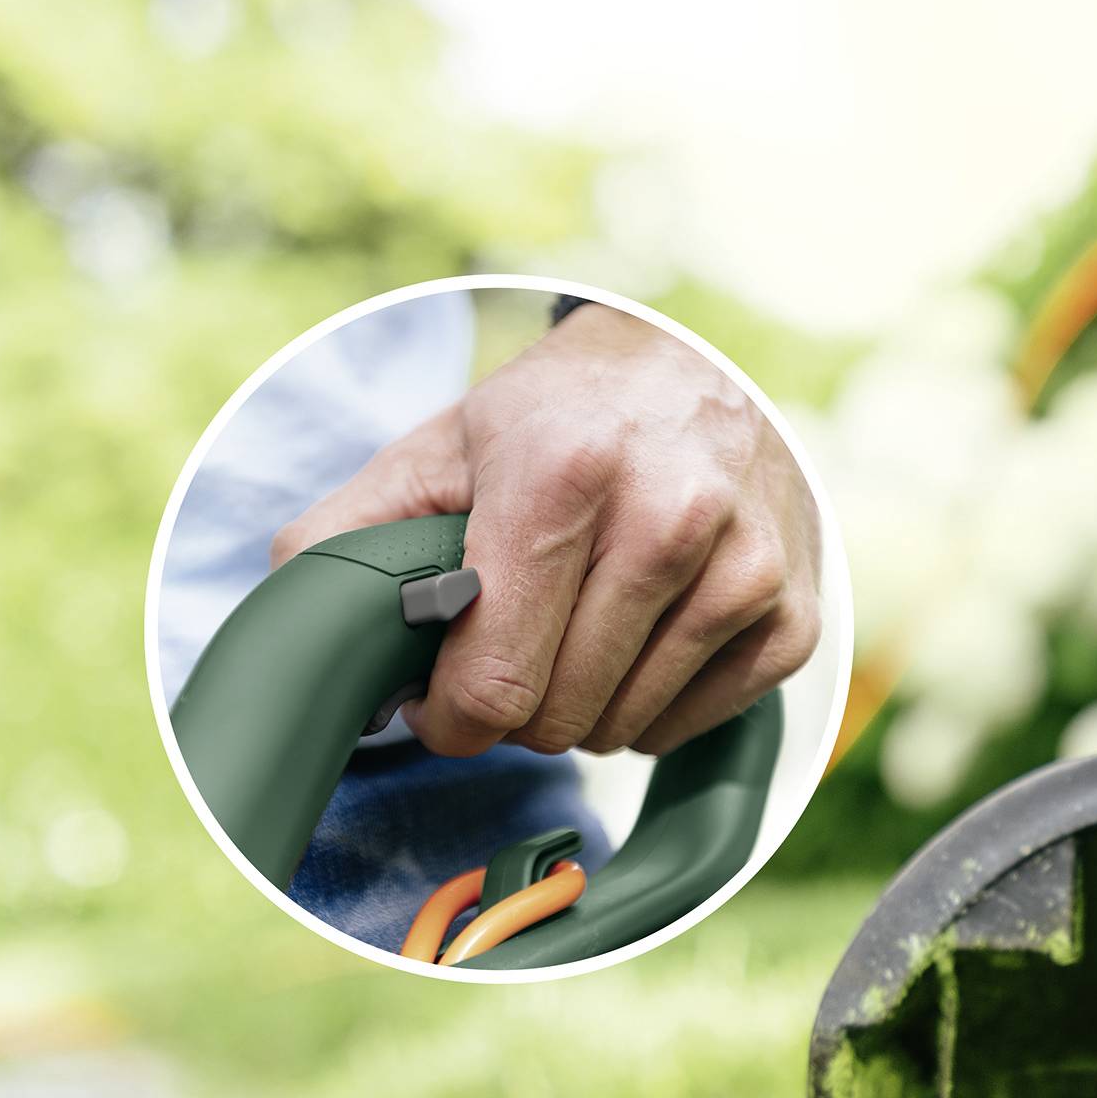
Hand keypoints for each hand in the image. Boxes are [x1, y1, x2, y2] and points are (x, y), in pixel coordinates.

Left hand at [274, 303, 823, 756]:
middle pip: (558, 716)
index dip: (449, 714)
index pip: (496, 680)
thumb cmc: (554, 423)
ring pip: (624, 729)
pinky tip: (640, 641)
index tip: (442, 692)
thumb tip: (305, 646)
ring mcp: (745, 565)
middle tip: (513, 644)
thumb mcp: (436, 453)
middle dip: (516, 705)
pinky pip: (691, 725)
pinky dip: (651, 707)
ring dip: (583, 706)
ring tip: (578, 631)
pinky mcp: (791, 609)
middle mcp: (672, 514)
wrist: (688, 368)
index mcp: (565, 474)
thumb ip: (347, 541)